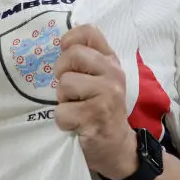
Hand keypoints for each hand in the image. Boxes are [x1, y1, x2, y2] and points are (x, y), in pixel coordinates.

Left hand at [54, 25, 137, 179]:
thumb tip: (61, 43)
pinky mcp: (95, 117)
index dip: (70, 40)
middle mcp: (112, 74)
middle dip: (61, 73)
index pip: (90, 32)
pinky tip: (76, 125)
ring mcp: (106, 95)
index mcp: (111, 61)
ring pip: (65, 83)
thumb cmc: (102, 110)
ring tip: (75, 109)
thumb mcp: (101, 80)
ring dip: (63, 100)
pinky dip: (63, 121)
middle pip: (72, 55)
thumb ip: (87, 61)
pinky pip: (62, 112)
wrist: (118, 148)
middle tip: (69, 91)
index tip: (66, 55)